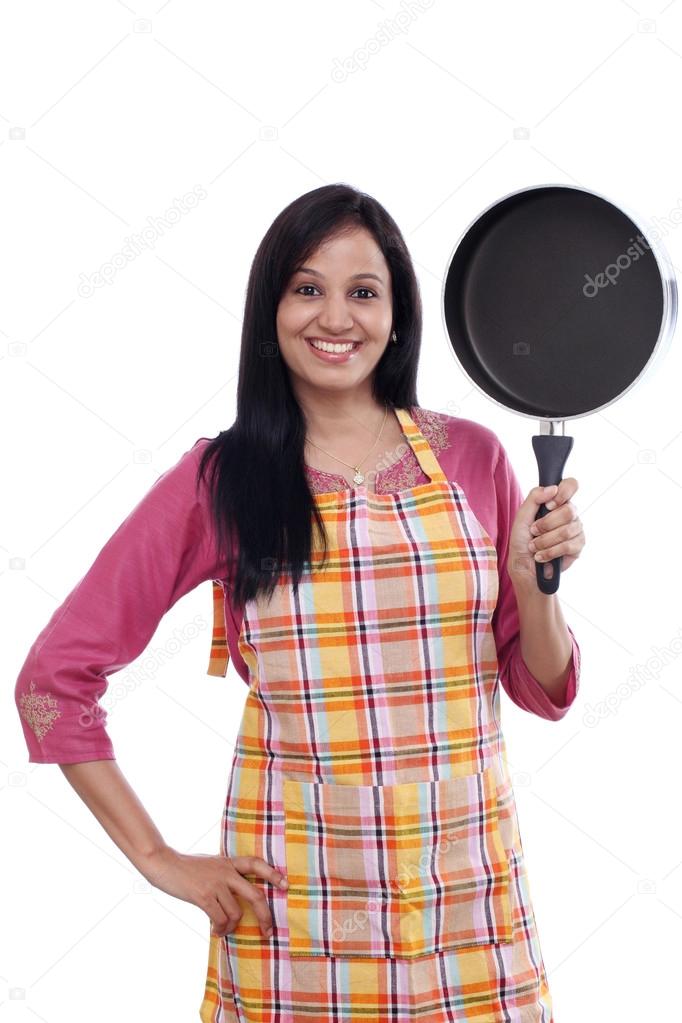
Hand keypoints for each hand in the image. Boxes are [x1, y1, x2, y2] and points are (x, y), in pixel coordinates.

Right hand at [140, 845, 288, 938]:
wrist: (164, 864)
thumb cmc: (187, 867)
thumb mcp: (211, 864)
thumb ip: (224, 874)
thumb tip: (235, 896)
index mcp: (229, 862)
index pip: (256, 864)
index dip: (273, 874)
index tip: (286, 885)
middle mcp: (226, 871)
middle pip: (255, 895)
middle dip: (265, 916)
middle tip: (268, 931)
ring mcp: (215, 883)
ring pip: (236, 913)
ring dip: (232, 927)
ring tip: (224, 929)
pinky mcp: (203, 896)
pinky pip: (220, 919)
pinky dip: (220, 929)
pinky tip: (216, 931)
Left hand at [507, 477, 584, 587]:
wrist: (523, 567)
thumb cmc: (522, 542)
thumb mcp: (521, 517)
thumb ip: (534, 498)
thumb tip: (552, 488)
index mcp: (556, 502)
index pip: (571, 485)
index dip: (564, 493)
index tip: (550, 504)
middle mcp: (569, 514)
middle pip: (569, 510)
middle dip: (546, 524)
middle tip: (534, 531)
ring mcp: (576, 530)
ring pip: (568, 529)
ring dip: (545, 540)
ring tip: (535, 546)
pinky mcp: (578, 547)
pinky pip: (569, 545)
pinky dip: (550, 552)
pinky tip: (542, 556)